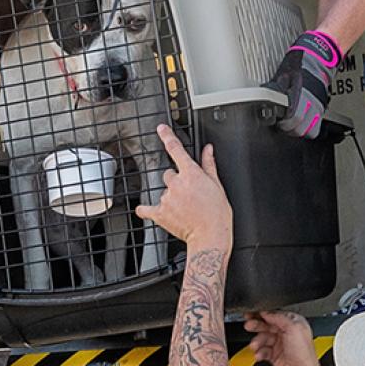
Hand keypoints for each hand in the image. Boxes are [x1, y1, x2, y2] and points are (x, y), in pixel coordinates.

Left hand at [135, 125, 231, 246]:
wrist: (210, 236)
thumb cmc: (217, 214)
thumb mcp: (218, 185)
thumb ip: (209, 165)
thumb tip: (208, 149)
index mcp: (191, 173)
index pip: (176, 149)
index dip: (167, 136)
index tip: (161, 129)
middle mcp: (177, 183)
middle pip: (169, 174)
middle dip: (177, 181)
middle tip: (188, 194)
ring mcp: (167, 198)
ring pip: (163, 191)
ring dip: (171, 197)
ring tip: (183, 208)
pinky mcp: (160, 213)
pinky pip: (147, 209)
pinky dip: (147, 210)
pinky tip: (147, 211)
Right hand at [244, 311, 324, 365]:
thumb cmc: (303, 355)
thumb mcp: (293, 329)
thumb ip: (279, 317)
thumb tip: (267, 312)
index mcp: (295, 323)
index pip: (276, 314)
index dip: (263, 314)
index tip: (252, 314)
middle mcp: (288, 332)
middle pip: (268, 325)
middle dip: (257, 325)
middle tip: (248, 325)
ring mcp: (281, 344)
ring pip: (263, 338)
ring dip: (257, 341)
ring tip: (255, 345)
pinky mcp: (275, 355)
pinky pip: (263, 350)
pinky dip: (259, 352)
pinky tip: (259, 354)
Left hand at [265, 31, 341, 138]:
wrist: (318, 58)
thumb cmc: (300, 64)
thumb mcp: (282, 75)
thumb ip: (275, 89)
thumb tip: (263, 97)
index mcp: (300, 94)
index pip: (293, 118)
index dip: (283, 124)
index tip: (278, 122)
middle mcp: (311, 102)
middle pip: (300, 129)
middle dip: (289, 130)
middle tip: (283, 125)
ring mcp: (318, 107)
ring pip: (309, 131)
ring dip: (298, 131)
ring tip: (291, 126)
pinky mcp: (321, 109)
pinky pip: (315, 129)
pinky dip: (308, 130)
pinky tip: (302, 124)